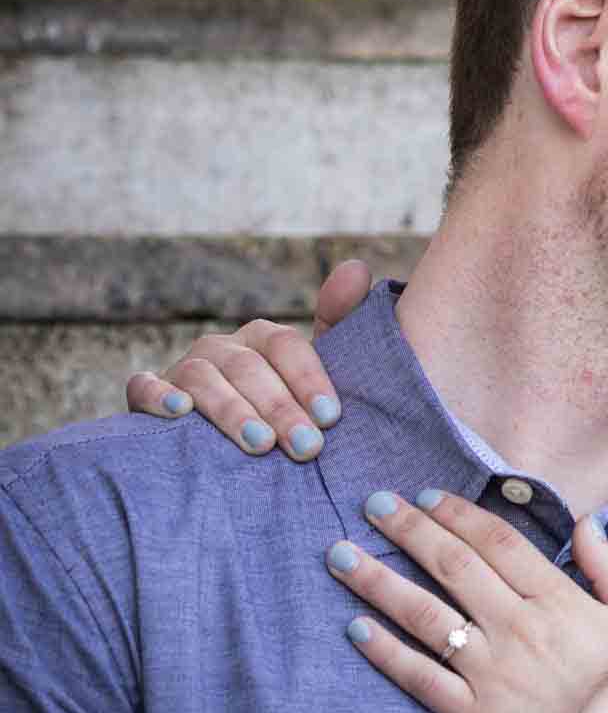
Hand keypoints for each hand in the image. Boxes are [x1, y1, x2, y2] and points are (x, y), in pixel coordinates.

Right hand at [126, 258, 371, 458]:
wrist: (220, 446)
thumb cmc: (280, 409)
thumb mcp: (312, 375)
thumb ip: (339, 324)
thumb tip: (358, 266)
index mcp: (262, 340)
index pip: (286, 346)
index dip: (309, 379)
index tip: (330, 417)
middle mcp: (222, 347)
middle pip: (250, 368)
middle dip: (280, 407)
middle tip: (306, 446)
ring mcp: (182, 368)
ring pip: (204, 379)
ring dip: (233, 411)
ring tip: (261, 445)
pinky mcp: (145, 394)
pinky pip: (144, 387)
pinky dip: (159, 396)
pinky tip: (179, 412)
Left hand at [332, 487, 607, 712]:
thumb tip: (586, 524)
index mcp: (560, 601)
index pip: (498, 542)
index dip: (458, 514)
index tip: (426, 497)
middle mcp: (519, 628)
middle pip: (453, 566)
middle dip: (408, 530)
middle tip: (373, 505)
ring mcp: (492, 673)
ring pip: (424, 615)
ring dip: (378, 580)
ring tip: (341, 554)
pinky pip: (420, 678)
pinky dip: (385, 652)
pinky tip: (356, 629)